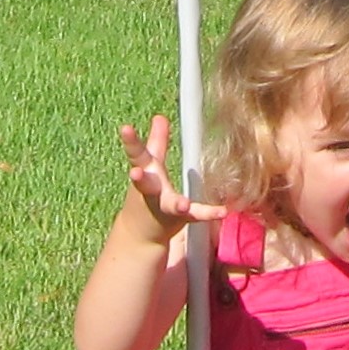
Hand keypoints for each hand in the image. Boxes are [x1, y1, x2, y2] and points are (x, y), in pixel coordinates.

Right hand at [118, 115, 224, 236]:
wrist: (141, 233)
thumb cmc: (147, 191)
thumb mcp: (151, 166)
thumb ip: (157, 142)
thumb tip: (159, 116)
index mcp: (144, 173)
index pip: (135, 154)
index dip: (130, 141)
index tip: (125, 129)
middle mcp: (151, 190)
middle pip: (144, 182)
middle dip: (139, 178)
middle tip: (135, 174)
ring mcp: (163, 206)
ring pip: (169, 204)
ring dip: (176, 204)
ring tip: (183, 204)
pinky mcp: (179, 219)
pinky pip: (195, 215)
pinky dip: (209, 213)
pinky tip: (222, 211)